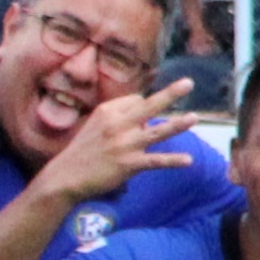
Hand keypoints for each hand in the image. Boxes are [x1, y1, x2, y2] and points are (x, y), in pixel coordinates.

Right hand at [34, 74, 206, 206]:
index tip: (140, 119)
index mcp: (108, 111)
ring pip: (158, 132)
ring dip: (177, 125)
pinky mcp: (129, 164)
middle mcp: (117, 125)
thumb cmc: (83, 150)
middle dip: (170, 94)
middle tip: (189, 83)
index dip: (143, 107)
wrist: (65, 176)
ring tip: (194, 118)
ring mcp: (124, 145)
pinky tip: (188, 161)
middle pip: (149, 106)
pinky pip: (156, 161)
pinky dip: (173, 161)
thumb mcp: (96, 125)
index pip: (137, 100)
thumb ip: (119, 118)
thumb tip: (148, 121)